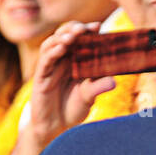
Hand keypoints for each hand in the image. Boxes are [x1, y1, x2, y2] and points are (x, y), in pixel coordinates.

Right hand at [29, 22, 116, 148]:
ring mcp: (50, 67)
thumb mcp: (88, 97)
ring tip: (74, 35)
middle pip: (65, 37)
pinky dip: (53, 52)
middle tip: (86, 28)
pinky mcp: (41, 76)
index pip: (79, 41)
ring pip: (53, 44)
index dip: (87, 32)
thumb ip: (98, 87)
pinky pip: (45, 60)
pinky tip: (61, 48)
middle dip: (75, 29)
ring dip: (62, 37)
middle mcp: (62, 61)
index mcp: (74, 62)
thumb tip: (114, 80)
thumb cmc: (72, 109)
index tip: (98, 27)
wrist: (55, 127)